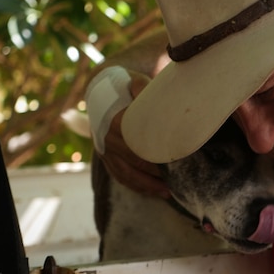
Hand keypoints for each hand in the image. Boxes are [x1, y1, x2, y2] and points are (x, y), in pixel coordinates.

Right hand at [96, 72, 171, 198]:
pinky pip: (119, 176)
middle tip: (175, 179)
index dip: (152, 151)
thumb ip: (142, 86)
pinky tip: (152, 191)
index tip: (171, 158)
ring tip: (166, 192)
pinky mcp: (105, 158)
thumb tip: (157, 94)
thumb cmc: (121, 86)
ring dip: (145, 185)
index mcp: (113, 120)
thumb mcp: (132, 80)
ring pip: (125, 174)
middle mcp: (106, 138)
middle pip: (132, 161)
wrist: (98, 91)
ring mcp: (105, 151)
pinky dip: (135, 185)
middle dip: (153, 172)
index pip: (134, 140)